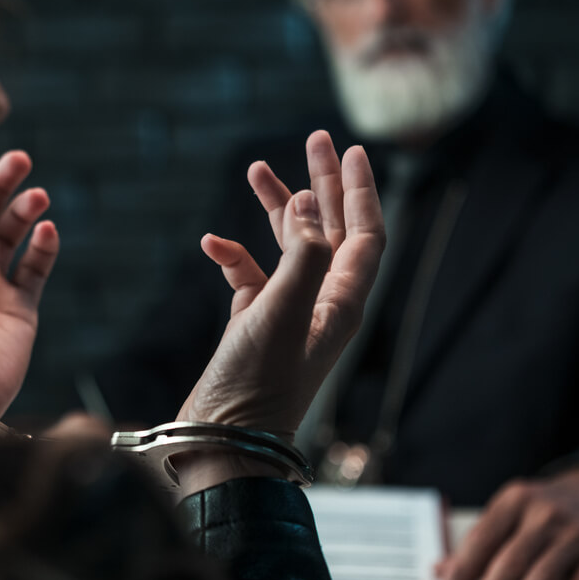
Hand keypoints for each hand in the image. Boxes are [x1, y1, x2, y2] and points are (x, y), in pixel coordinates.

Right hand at [177, 131, 384, 439]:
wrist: (224, 440)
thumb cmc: (259, 384)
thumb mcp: (284, 312)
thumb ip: (302, 252)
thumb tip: (309, 201)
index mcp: (343, 301)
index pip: (366, 233)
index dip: (361, 190)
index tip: (352, 149)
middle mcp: (321, 303)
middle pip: (332, 230)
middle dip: (324, 184)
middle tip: (316, 139)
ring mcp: (287, 313)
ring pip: (289, 246)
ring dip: (278, 207)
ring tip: (257, 168)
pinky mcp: (253, 324)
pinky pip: (249, 275)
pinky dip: (233, 254)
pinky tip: (212, 243)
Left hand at [438, 467, 578, 579]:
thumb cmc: (545, 510)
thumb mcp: (512, 512)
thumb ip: (480, 542)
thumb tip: (441, 572)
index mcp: (514, 500)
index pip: (483, 538)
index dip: (463, 570)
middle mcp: (545, 515)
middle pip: (510, 561)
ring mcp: (575, 536)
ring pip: (542, 578)